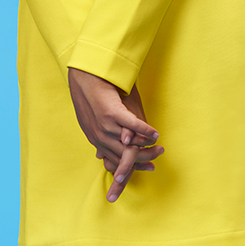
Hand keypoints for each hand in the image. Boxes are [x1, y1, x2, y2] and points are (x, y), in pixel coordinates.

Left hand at [67, 68, 162, 202]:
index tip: (149, 168)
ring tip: (160, 148)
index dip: (133, 168)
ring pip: (130, 144)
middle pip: (125, 157)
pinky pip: (132, 125)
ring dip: (148, 147)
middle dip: (144, 160)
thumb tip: (100, 157)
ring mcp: (105, 125)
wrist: (84, 76)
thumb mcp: (93, 123)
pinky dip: (145, 130)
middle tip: (158, 158)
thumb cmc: (92, 98)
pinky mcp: (111, 113)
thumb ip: (100, 140)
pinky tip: (155, 134)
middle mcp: (100, 136)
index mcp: (96, 140)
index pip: (116, 161)